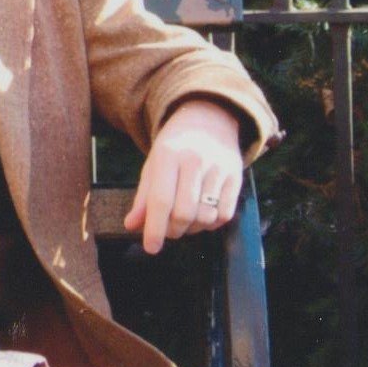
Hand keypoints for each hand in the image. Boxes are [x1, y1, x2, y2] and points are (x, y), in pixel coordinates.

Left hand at [123, 100, 242, 254]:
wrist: (207, 119)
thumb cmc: (174, 147)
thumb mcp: (152, 165)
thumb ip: (143, 197)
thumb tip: (131, 226)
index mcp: (167, 155)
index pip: (160, 200)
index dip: (155, 229)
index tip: (151, 247)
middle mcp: (194, 161)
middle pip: (184, 213)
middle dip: (173, 231)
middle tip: (167, 231)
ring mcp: (218, 169)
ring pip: (205, 217)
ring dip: (192, 229)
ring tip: (184, 221)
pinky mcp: (236, 177)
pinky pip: (224, 215)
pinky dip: (211, 224)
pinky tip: (202, 216)